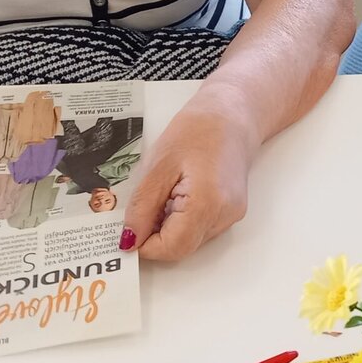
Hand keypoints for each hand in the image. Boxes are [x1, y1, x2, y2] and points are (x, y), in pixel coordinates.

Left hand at [120, 93, 252, 260]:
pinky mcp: (231, 212)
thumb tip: (129, 241)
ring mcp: (231, 216)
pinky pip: (199, 229)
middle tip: (148, 200)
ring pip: (190, 240)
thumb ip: (142, 208)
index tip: (130, 227)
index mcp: (207, 203)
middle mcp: (224, 216)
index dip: (145, 244)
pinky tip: (181, 191)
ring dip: (169, 225)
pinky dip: (182, 219)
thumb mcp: (158, 166)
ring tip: (168, 189)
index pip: (171, 248)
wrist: (232, 113)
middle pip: (181, 248)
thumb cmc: (197, 130)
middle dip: (156, 233)